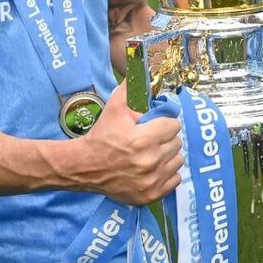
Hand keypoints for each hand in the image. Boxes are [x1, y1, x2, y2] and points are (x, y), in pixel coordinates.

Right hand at [74, 83, 182, 205]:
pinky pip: (175, 181)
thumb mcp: (114, 108)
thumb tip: (142, 67)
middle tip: (152, 138)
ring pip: (177, 161)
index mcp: (143, 139)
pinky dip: (167, 174)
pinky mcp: (150, 195)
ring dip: (168, 156)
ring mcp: (151, 181)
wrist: (84, 167)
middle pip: (177, 143)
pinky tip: (154, 168)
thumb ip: (131, 88)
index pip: (174, 125)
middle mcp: (150, 162)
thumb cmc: (101, 136)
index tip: (155, 125)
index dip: (164, 123)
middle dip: (166, 138)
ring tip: (153, 153)